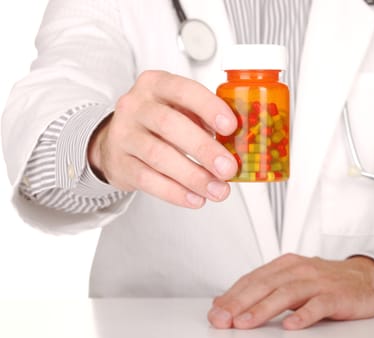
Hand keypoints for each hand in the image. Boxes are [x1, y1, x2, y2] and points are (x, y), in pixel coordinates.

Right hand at [88, 70, 238, 207]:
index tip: (231, 126)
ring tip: (218, 190)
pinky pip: (148, 180)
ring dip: (193, 176)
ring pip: (159, 156)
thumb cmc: (158, 124)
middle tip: (228, 168)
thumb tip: (238, 143)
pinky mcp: (119, 163)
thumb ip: (205, 120)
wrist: (116, 142)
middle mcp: (136, 106)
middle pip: (170, 125)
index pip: (183, 90)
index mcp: (156, 84)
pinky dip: (175, 192)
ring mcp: (124, 134)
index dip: (208, 107)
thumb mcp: (180, 110)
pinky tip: (195, 198)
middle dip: (204, 149)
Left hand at [208, 254, 373, 329]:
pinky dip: (303, 315)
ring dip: (264, 309)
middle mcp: (300, 270)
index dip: (232, 296)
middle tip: (222, 319)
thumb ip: (261, 289)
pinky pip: (318, 305)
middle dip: (240, 302)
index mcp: (286, 265)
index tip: (215, 312)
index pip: (253, 279)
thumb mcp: (291, 280)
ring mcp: (319, 282)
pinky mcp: (337, 296)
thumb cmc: (326, 282)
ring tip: (245, 323)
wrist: (367, 277)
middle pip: (265, 285)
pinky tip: (290, 326)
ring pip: (287, 294)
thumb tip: (224, 301)